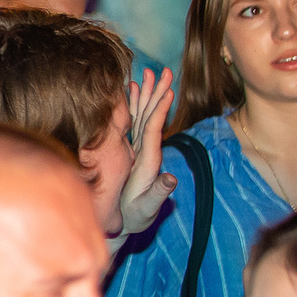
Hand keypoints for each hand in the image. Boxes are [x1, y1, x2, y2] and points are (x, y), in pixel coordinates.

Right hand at [118, 66, 177, 236]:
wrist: (125, 225)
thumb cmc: (134, 219)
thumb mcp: (147, 209)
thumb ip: (160, 193)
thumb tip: (171, 179)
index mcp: (150, 160)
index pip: (155, 130)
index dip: (161, 110)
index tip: (168, 90)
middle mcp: (146, 152)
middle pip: (152, 117)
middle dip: (158, 94)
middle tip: (164, 71)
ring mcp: (138, 151)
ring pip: (142, 117)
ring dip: (144, 96)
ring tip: (146, 75)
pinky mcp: (128, 152)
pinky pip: (130, 125)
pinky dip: (130, 107)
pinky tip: (129, 93)